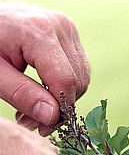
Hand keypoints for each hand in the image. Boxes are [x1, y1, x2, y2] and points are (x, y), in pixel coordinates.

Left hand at [0, 3, 89, 134]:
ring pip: (81, 79)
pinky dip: (66, 87)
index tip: (43, 127)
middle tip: (33, 120)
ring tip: (37, 107)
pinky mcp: (70, 36)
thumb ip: (22, 94)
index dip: (59, 109)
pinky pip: (79, 71)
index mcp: (40, 32)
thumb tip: (52, 116)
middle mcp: (60, 27)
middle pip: (76, 81)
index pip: (64, 80)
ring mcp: (68, 30)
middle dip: (59, 106)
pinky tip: (46, 92)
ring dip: (64, 99)